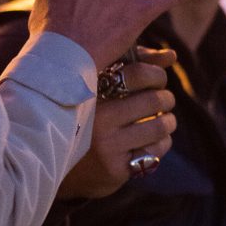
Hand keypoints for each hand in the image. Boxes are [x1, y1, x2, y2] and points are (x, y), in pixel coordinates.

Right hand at [58, 47, 176, 199]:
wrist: (53, 161)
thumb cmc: (85, 113)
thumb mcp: (99, 84)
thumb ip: (134, 66)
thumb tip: (171, 55)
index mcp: (90, 93)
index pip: (138, 73)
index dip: (156, 74)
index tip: (157, 80)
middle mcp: (97, 120)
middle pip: (154, 100)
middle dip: (166, 98)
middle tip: (164, 100)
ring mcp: (107, 147)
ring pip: (160, 127)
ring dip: (169, 122)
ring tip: (163, 120)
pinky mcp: (115, 170)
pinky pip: (155, 152)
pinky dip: (161, 143)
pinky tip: (152, 140)